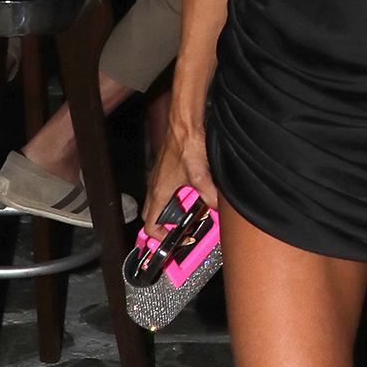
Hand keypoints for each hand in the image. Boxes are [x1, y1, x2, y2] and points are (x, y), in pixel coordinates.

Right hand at [145, 113, 216, 233]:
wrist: (184, 125)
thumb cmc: (185, 146)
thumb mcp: (201, 177)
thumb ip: (210, 197)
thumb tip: (217, 209)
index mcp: (159, 192)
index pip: (149, 224)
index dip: (160, 238)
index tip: (174, 241)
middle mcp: (156, 187)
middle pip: (154, 216)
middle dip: (166, 227)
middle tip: (182, 231)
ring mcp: (161, 179)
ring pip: (162, 203)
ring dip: (175, 211)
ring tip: (192, 213)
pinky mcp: (169, 171)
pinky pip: (170, 190)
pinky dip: (180, 197)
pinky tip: (196, 194)